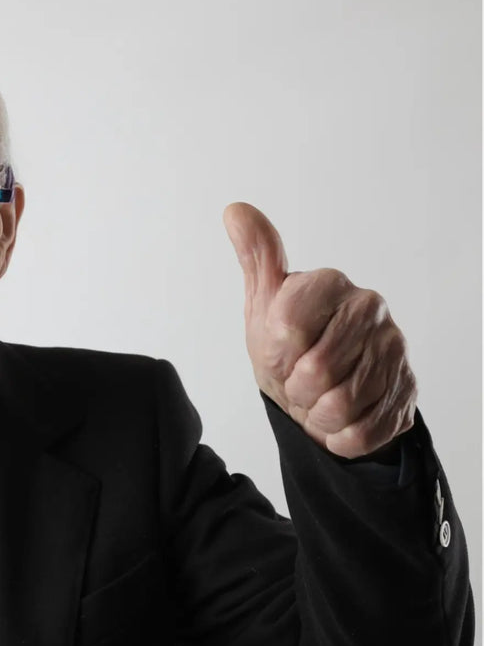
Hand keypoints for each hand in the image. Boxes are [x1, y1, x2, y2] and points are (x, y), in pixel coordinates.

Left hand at [223, 202, 414, 458]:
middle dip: (295, 388)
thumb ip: (256, 258)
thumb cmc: (289, 342)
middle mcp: (370, 308)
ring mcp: (396, 349)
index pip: (288, 327)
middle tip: (297, 382)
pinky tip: (339, 419)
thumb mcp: (264, 302)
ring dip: (317, 414)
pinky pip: (364, 430)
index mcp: (330, 283)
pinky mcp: (408, 390)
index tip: (278, 352)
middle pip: (316, 370)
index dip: (275, 353)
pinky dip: (341, 435)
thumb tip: (235, 210)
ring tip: (317, 399)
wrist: (322, 389)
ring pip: (342, 404)